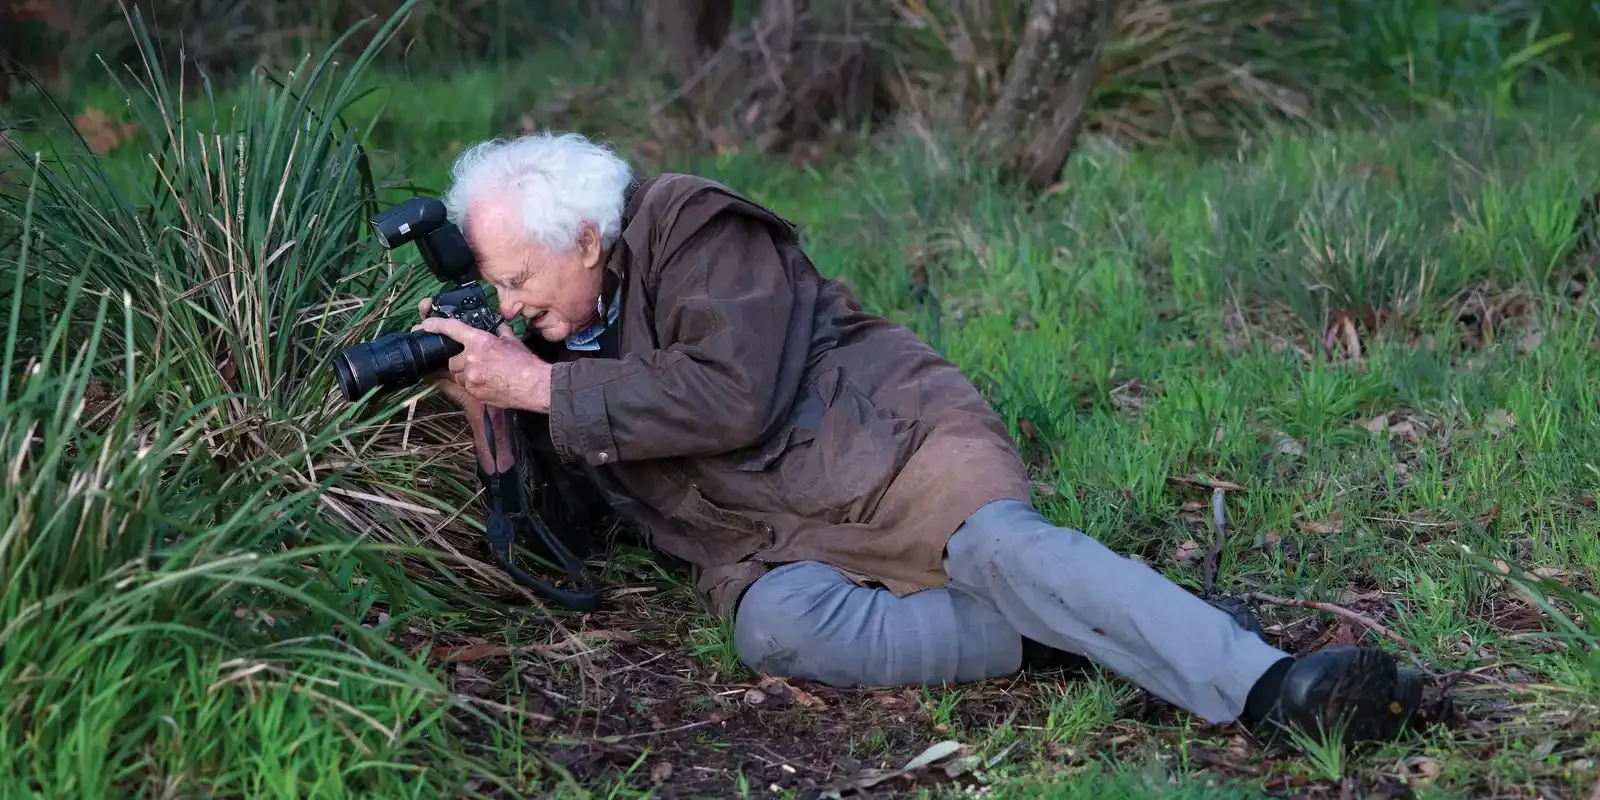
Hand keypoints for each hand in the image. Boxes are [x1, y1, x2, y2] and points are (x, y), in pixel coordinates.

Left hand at [412, 311, 553, 413]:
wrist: (536, 385)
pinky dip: (474, 385)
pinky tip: (490, 383)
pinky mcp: (475, 392)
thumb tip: (494, 327)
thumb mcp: (511, 340)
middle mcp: (471, 359)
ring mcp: (472, 378)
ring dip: (466, 374)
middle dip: (461, 361)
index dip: (435, 325)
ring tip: (486, 374)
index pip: (451, 329)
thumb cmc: (526, 363)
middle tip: (476, 361)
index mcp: (479, 341)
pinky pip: (467, 387)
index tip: (424, 325)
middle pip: (452, 360)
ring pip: (458, 375)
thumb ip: (497, 332)